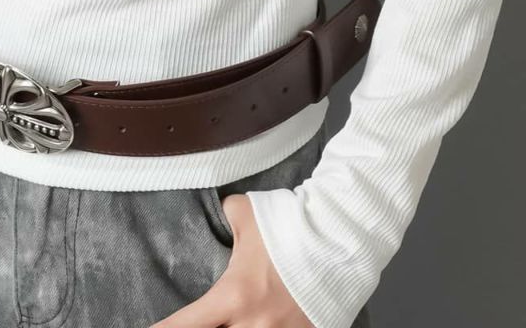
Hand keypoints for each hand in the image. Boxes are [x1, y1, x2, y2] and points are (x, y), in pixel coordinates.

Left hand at [146, 192, 315, 327]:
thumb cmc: (292, 227)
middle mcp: (252, 326)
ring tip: (229, 322)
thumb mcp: (250, 214)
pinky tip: (261, 323)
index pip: (184, 325)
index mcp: (233, 296)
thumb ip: (229, 215)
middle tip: (204, 321)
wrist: (340, 241)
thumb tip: (220, 208)